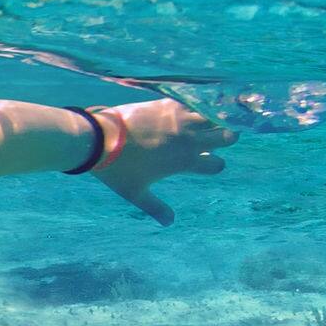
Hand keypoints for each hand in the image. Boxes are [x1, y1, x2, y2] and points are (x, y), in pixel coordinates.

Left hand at [90, 99, 237, 224]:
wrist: (99, 140)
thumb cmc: (117, 170)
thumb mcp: (135, 193)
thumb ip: (155, 208)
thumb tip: (169, 223)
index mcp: (185, 161)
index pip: (217, 164)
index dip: (213, 165)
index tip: (202, 163)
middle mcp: (188, 139)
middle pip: (227, 136)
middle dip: (224, 139)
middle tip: (213, 140)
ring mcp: (179, 119)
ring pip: (212, 116)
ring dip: (211, 120)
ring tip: (203, 123)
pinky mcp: (166, 104)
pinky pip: (190, 102)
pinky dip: (192, 106)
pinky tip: (184, 110)